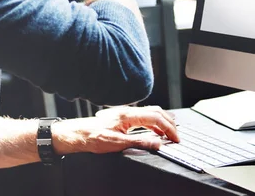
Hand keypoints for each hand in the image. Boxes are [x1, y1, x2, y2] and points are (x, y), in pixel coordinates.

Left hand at [52, 106, 178, 154]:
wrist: (78, 134)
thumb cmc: (93, 137)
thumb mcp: (117, 144)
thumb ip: (139, 142)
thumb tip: (157, 143)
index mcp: (128, 115)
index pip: (156, 118)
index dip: (168, 128)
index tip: (175, 138)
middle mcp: (128, 111)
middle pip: (156, 111)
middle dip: (169, 123)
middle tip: (176, 135)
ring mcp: (126, 113)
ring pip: (151, 112)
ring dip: (163, 121)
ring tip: (170, 132)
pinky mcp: (123, 117)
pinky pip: (144, 116)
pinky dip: (154, 122)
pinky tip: (155, 130)